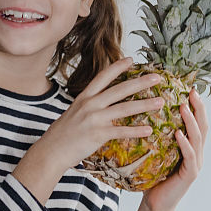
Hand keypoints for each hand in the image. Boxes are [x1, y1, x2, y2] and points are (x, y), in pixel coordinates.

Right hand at [14, 59, 163, 201]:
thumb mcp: (73, 113)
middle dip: (140, 82)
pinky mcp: (97, 135)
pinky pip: (121, 131)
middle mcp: (90, 104)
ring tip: (160, 102)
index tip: (132, 59)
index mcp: (84, 97)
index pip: (103, 77)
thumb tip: (101, 103)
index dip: (118, 67)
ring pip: (124, 109)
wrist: (50, 151)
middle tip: (157, 77)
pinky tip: (149, 130)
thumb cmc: (62, 135)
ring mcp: (94, 119)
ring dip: (144, 105)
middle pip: (119, 90)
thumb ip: (87, 106)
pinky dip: (136, 130)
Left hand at [140, 89, 208, 210]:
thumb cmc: (153, 178)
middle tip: (192, 92)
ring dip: (191, 122)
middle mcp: (197, 153)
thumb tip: (142, 112)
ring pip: (198, 139)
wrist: (155, 205)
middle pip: (203, 126)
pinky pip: (189, 156)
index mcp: (190, 147)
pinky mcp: (190, 175)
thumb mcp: (156, 153)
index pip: (197, 122)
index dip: (196, 105)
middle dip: (199, 108)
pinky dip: (185, 144)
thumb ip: (157, 136)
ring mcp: (195, 164)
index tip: (190, 88)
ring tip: (184, 107)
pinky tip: (178, 133)